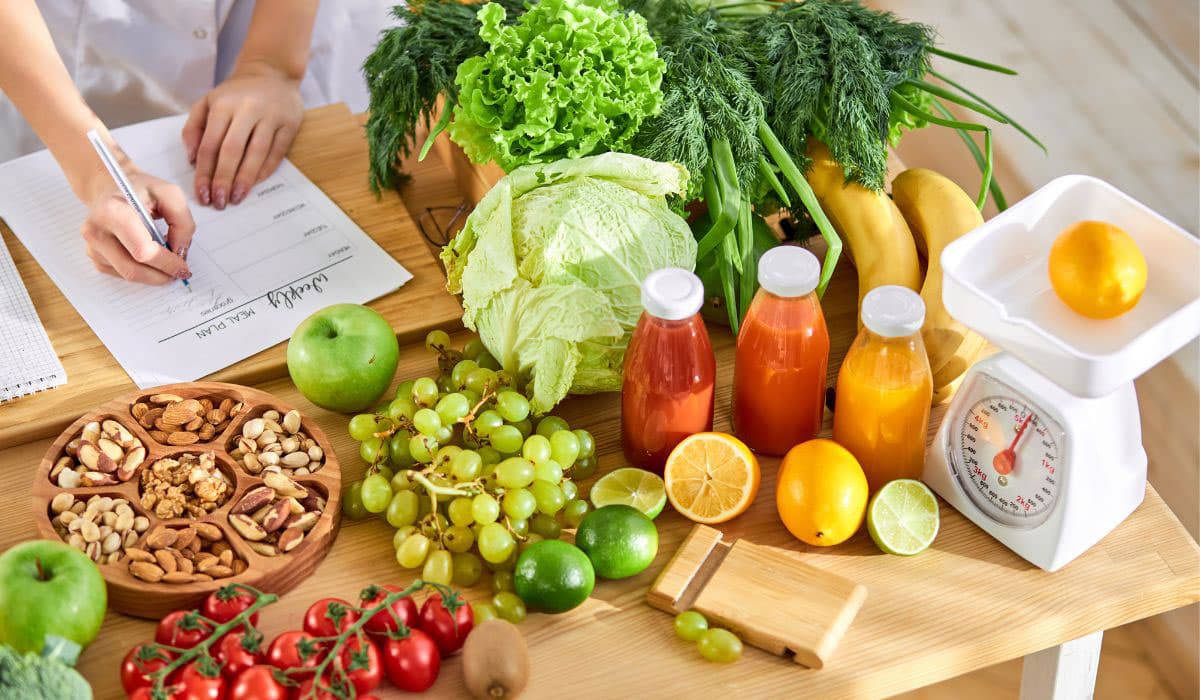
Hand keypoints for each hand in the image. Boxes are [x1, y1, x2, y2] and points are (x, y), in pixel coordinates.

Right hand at [80, 169, 193, 284]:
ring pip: (128, 275)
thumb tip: (180, 253)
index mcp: (112, 212)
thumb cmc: (141, 190)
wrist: (111, 188)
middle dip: (161, 275)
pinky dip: (142, 271)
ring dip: (153, 275)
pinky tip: (149, 257)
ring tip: (166, 261)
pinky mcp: (95, 257)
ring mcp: (92, 246)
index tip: (183, 266)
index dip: (167, 263)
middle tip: (179, 272)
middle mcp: (96, 231)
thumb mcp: (170, 194)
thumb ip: (182, 222)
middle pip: (133, 269)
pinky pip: (122, 275)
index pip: (142, 251)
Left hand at [182, 62, 302, 208]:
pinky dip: (265, 170)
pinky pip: (277, 152)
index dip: (204, 172)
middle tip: (219, 202)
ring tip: (237, 198)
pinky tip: (255, 184)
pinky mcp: (290, 124)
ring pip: (256, 153)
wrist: (271, 71)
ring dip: (245, 179)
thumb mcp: (208, 101)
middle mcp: (247, 109)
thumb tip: (193, 159)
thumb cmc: (235, 92)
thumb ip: (194, 127)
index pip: (210, 144)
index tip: (202, 193)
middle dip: (223, 179)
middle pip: (232, 151)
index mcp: (223, 104)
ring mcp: (271, 116)